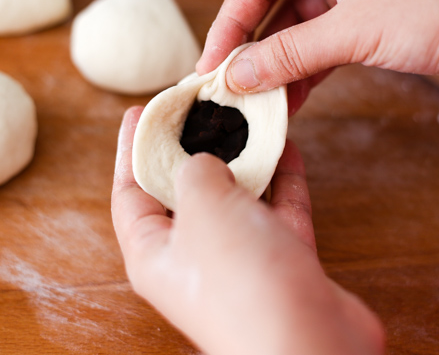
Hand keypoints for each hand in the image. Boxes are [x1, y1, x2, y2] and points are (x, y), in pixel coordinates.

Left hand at [111, 106, 384, 354]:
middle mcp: (194, 259)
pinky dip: (281, 181)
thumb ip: (195, 172)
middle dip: (194, 149)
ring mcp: (240, 263)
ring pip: (237, 200)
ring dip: (244, 161)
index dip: (131, 148)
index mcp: (153, 252)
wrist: (308, 343)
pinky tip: (285, 148)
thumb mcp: (202, 208)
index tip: (139, 111)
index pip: (130, 192)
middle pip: (185, 193)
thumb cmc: (240, 281)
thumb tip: (203, 163)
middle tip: (203, 107)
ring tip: (246, 120)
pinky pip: (278, 212)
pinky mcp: (282, 264)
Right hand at [197, 0, 438, 102]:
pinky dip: (307, 72)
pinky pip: (325, 46)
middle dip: (253, 48)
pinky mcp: (374, 20)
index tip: (212, 62)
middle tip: (230, 86)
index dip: (230, 23)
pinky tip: (291, 99)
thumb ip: (292, 54)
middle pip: (275, 5)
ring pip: (299, 30)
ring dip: (280, 66)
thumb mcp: (355, 31)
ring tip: (258, 101)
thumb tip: (239, 73)